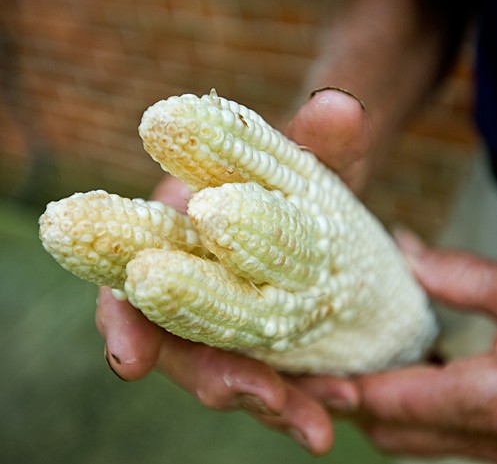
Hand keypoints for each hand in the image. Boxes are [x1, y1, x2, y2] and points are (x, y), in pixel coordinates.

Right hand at [94, 89, 369, 454]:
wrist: (321, 211)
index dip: (126, 321)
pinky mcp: (267, 352)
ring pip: (232, 376)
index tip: (130, 359)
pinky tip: (338, 405)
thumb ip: (316, 138)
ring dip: (270, 403)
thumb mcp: (306, 160)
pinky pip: (276, 385)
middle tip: (262, 396)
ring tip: (315, 421)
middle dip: (215, 377)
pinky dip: (301, 401)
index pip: (131, 283)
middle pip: (183, 348)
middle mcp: (193, 290)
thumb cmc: (291, 180)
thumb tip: (341, 105)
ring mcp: (230, 327)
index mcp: (178, 236)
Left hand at [293, 229, 496, 463]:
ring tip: (361, 360)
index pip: (391, 404)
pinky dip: (417, 411)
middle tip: (326, 359)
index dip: (341, 389)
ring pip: (418, 441)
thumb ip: (458, 275)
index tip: (304, 369)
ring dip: (384, 407)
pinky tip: (415, 370)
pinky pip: (448, 438)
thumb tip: (404, 256)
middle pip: (394, 433)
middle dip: (353, 402)